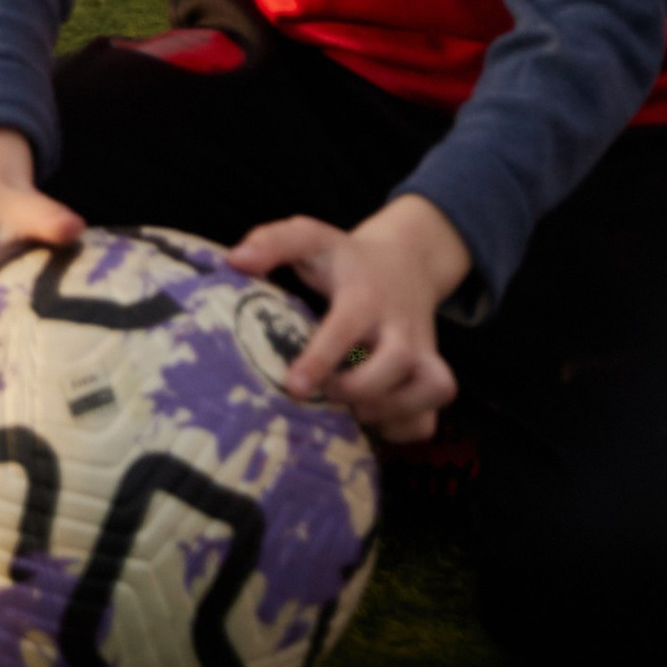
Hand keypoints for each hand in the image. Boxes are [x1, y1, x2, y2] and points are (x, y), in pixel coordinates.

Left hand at [231, 194, 469, 443]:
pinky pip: (429, 417)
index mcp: (364, 295)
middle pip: (398, 362)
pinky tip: (375, 417)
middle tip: (327, 393)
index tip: (295, 386)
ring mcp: (423, 352)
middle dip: (359, 388)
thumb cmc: (345, 259)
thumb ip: (272, 243)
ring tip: (354, 408)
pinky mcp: (432, 376)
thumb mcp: (310, 238)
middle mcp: (400, 324)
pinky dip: (405, 428)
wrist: (407, 261)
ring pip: (431, 389)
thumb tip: (235, 261)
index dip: (321, 359)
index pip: (347, 326)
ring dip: (388, 410)